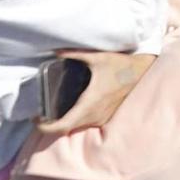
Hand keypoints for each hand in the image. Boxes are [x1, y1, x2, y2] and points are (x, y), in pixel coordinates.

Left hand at [39, 49, 154, 136]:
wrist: (142, 72)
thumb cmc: (120, 65)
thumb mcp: (97, 57)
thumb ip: (75, 54)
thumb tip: (55, 50)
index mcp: (88, 105)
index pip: (61, 127)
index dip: (44, 127)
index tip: (36, 117)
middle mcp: (94, 116)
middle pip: (65, 129)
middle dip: (50, 124)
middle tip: (41, 112)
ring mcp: (101, 118)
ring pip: (76, 127)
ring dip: (63, 122)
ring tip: (54, 109)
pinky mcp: (106, 117)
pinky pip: (85, 123)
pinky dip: (75, 120)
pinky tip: (72, 107)